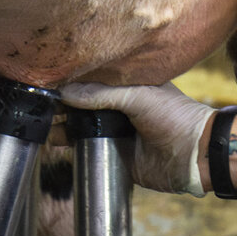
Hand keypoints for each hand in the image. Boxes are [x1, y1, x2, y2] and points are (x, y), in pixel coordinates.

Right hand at [61, 82, 213, 195]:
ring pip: (81, 127)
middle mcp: (120, 107)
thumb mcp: (139, 96)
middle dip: (63, 105)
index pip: (93, 80)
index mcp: (128, 86)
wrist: (195, 155)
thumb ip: (103, 94)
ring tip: (47, 126)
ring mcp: (116, 132)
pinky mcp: (115, 155)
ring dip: (63, 126)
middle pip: (83, 104)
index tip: (49, 83)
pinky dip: (71, 146)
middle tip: (41, 106)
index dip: (72, 81)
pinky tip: (57, 143)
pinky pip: (88, 149)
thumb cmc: (175, 117)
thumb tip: (66, 92)